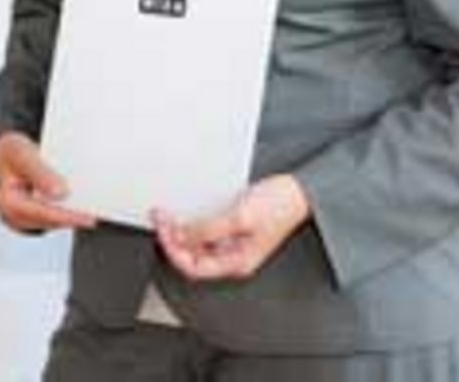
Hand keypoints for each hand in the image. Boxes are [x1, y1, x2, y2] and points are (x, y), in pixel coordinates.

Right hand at [0, 131, 96, 233]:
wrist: (2, 153)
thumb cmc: (9, 152)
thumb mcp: (22, 154)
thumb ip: (40, 173)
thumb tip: (60, 192)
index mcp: (9, 202)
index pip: (43, 213)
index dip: (67, 215)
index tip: (87, 217)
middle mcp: (14, 216)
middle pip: (50, 220)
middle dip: (72, 216)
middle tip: (95, 211)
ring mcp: (23, 219)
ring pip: (53, 221)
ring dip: (70, 213)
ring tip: (90, 205)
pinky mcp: (33, 217)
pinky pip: (53, 216)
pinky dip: (65, 209)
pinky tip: (78, 202)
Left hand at [151, 174, 310, 281]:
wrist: (297, 191)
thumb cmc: (279, 206)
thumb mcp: (240, 218)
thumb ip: (209, 230)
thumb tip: (182, 238)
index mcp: (236, 262)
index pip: (194, 268)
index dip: (174, 250)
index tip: (163, 229)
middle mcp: (232, 256)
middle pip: (191, 258)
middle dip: (172, 240)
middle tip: (160, 219)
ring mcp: (231, 243)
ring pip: (195, 245)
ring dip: (178, 232)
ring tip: (166, 215)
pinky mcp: (231, 229)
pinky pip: (203, 232)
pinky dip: (189, 224)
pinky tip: (183, 214)